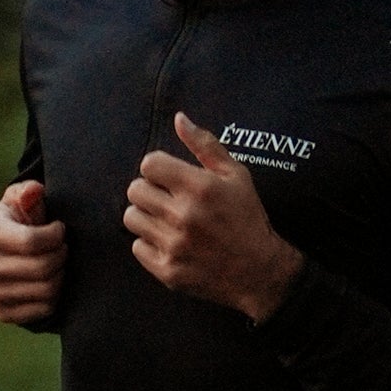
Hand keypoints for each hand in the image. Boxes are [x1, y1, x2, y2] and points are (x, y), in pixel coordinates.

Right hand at [0, 178, 66, 324]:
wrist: (15, 251)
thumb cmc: (26, 220)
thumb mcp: (26, 200)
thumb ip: (29, 193)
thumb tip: (32, 192)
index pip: (32, 241)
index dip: (56, 235)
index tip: (59, 229)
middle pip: (42, 269)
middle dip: (61, 256)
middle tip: (62, 248)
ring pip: (46, 291)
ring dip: (60, 276)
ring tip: (57, 264)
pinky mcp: (3, 313)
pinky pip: (42, 310)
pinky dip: (54, 298)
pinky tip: (50, 283)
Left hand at [124, 114, 303, 321]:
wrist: (259, 271)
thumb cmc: (247, 218)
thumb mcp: (236, 175)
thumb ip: (205, 145)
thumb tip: (179, 119)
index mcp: (199, 188)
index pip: (149, 164)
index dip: (157, 168)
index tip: (169, 178)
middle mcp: (183, 216)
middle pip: (135, 190)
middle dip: (149, 190)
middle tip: (166, 199)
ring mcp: (174, 245)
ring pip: (131, 218)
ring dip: (145, 216)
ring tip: (165, 220)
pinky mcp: (167, 270)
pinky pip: (136, 247)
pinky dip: (149, 244)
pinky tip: (169, 242)